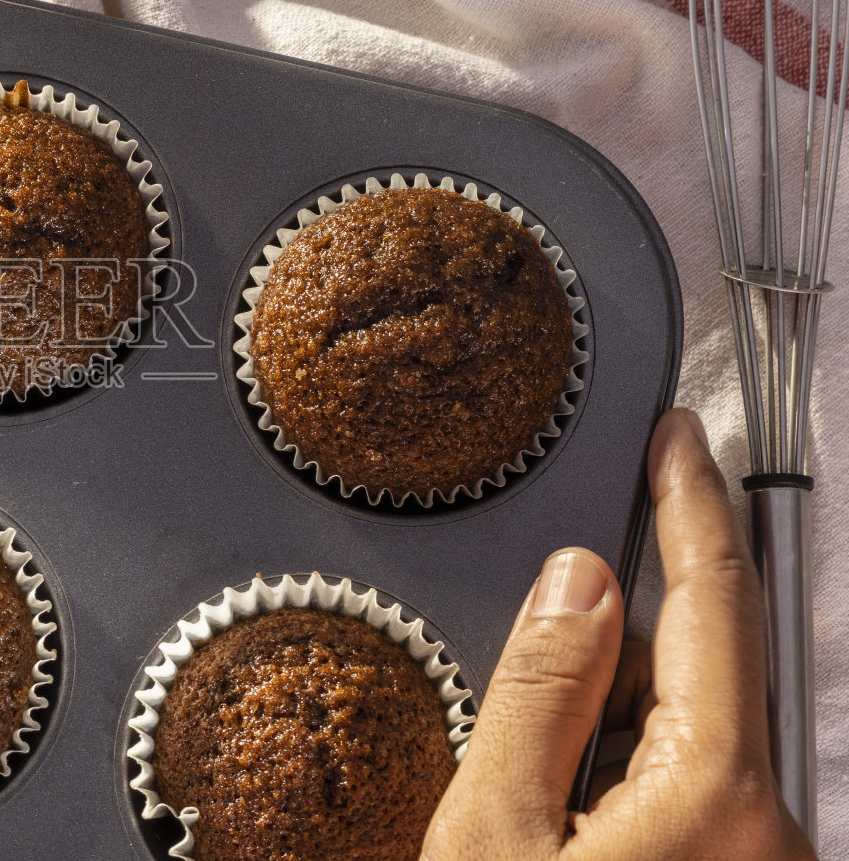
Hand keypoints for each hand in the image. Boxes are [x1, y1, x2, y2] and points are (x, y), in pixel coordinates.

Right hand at [422, 408, 814, 859]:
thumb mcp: (491, 828)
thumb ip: (539, 691)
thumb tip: (576, 579)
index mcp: (714, 798)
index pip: (717, 607)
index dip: (692, 507)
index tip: (676, 439)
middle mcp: (766, 830)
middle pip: (698, 674)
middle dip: (612, 657)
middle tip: (528, 720)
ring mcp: (756, 859)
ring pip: (689, 733)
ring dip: (609, 731)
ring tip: (529, 813)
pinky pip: (687, 787)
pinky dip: (619, 777)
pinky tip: (556, 830)